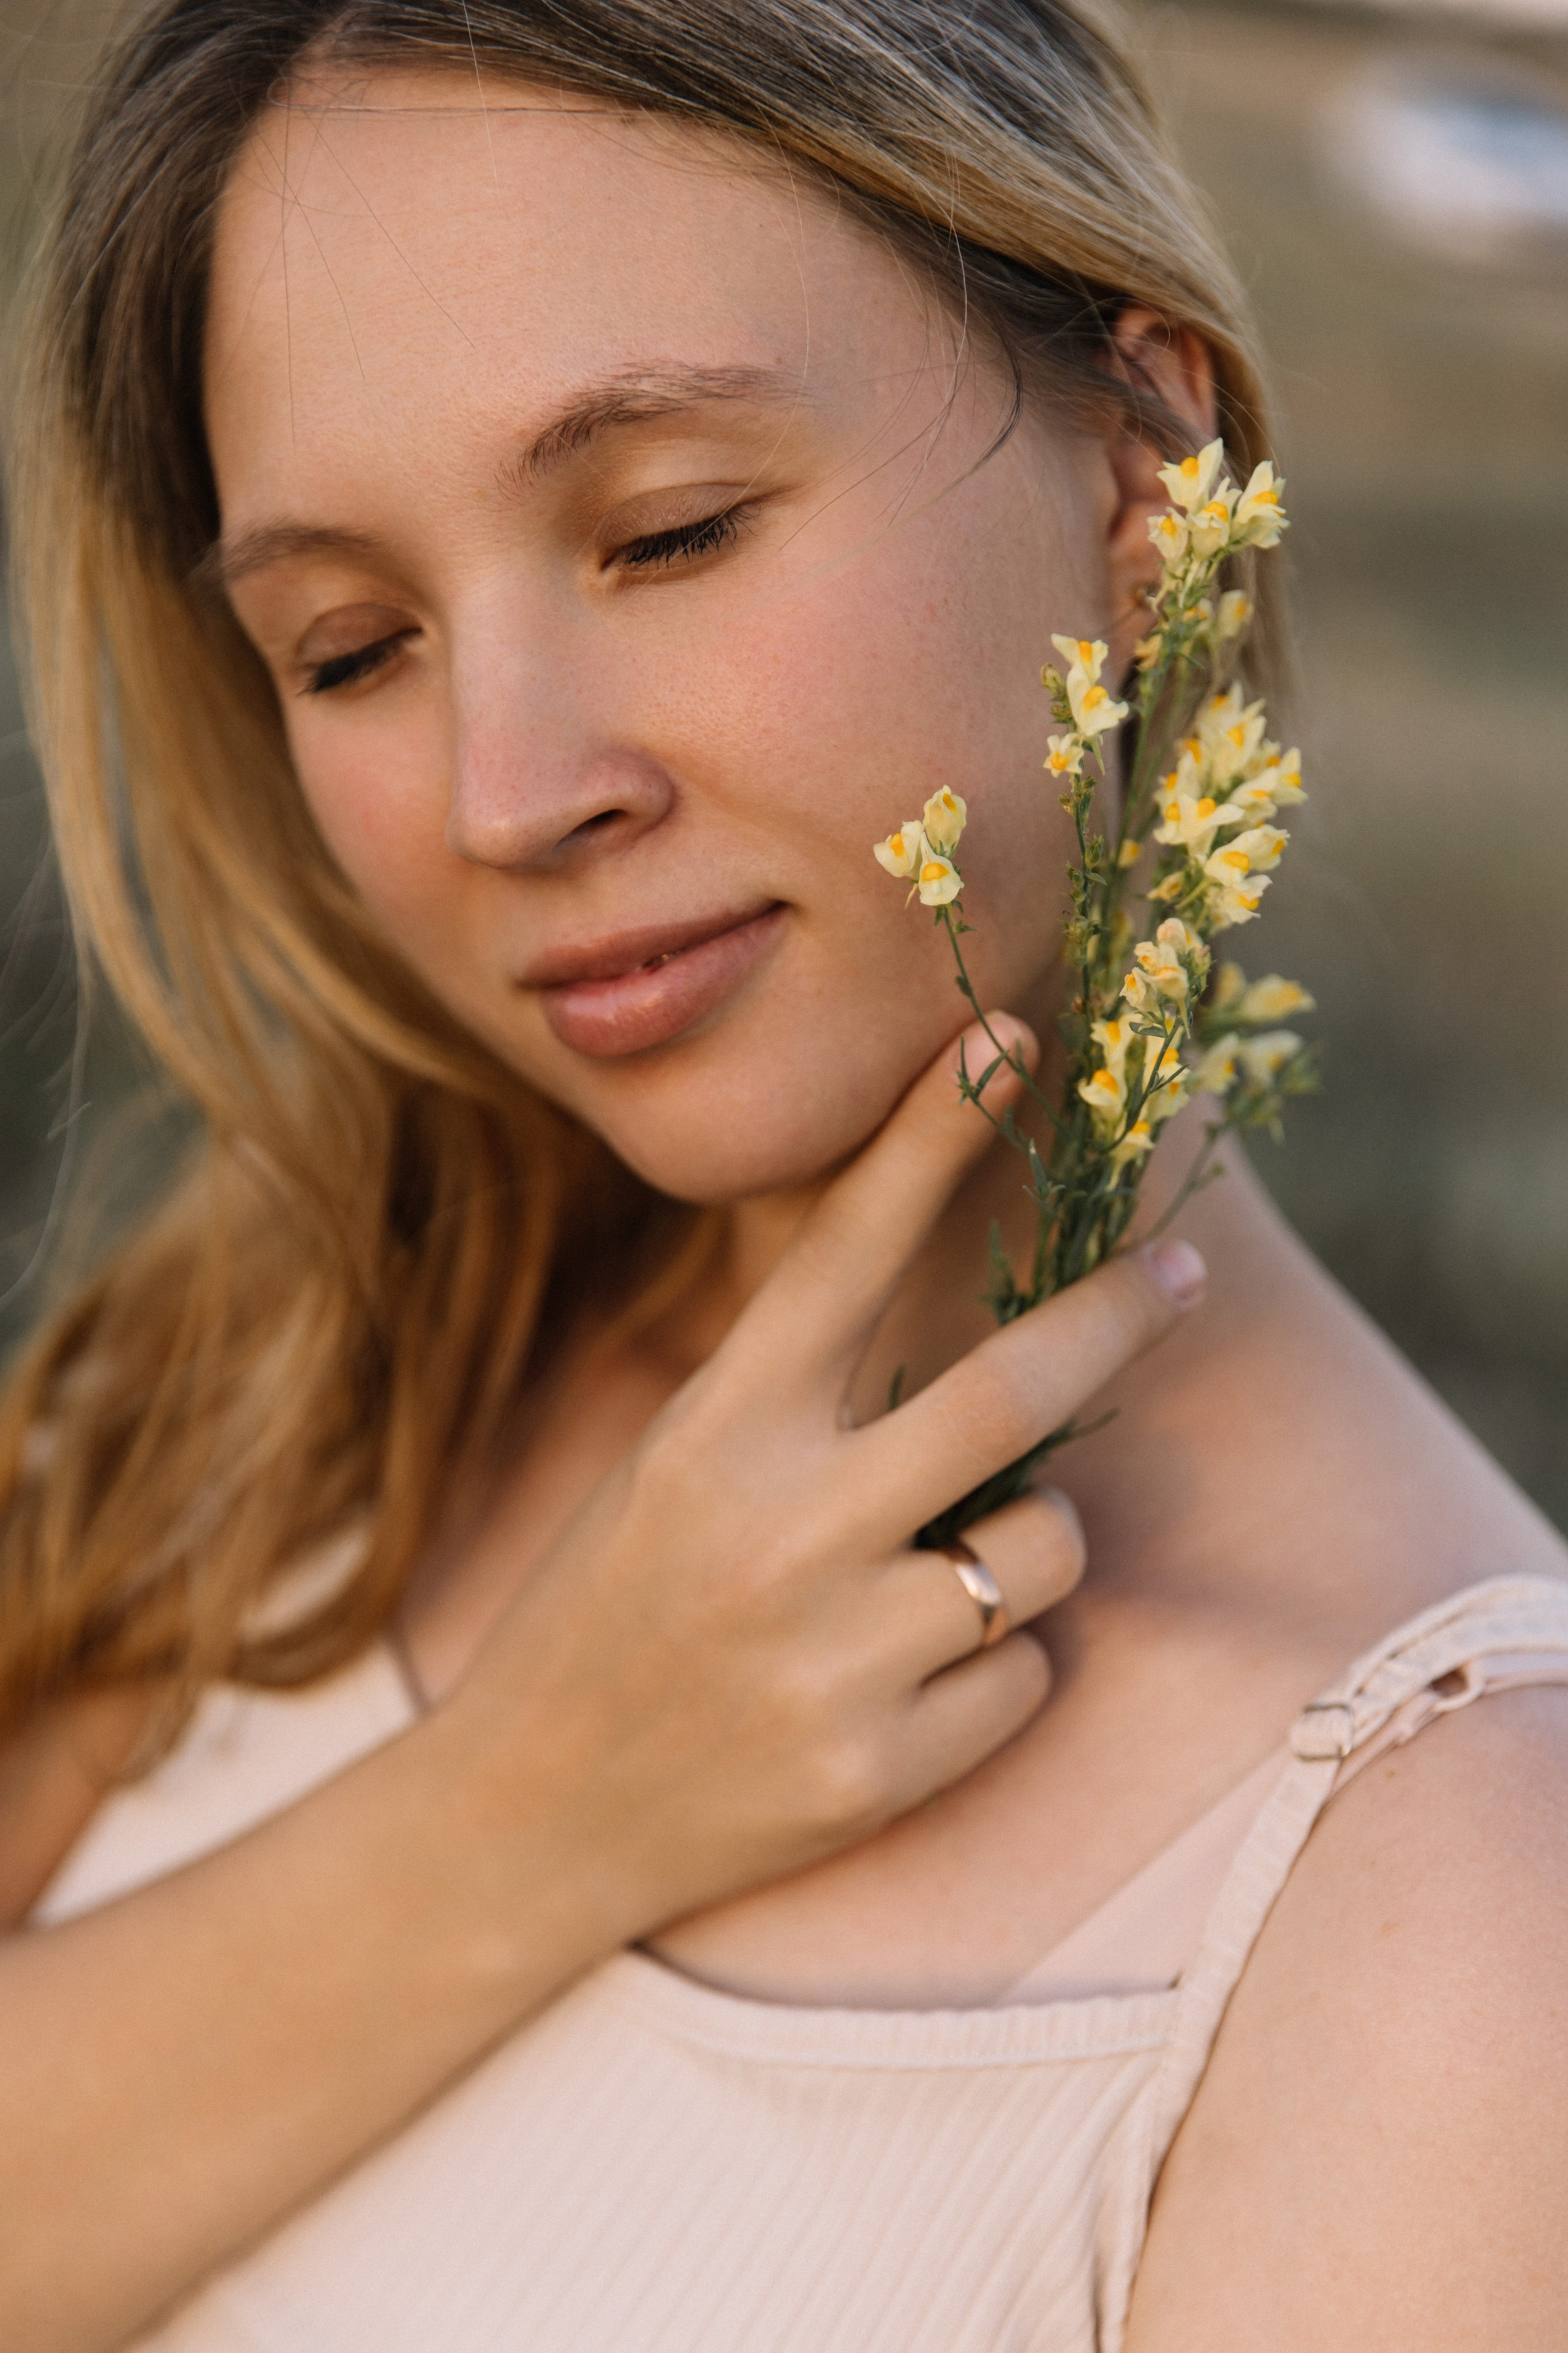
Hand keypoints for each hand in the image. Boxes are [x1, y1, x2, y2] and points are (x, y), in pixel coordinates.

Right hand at [446, 1016, 1205, 1942]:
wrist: (520, 1817)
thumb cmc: (610, 1611)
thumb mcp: (673, 1466)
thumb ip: (799, 1403)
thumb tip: (974, 1335)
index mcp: (715, 1431)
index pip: (840, 1248)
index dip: (928, 1135)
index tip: (1007, 1037)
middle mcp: (780, 1529)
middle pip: (1008, 1391)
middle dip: (1117, 1314)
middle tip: (1184, 1272)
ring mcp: (834, 1656)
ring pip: (1044, 1545)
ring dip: (1027, 1543)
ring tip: (936, 1580)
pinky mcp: (879, 1771)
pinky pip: (1024, 1674)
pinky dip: (991, 1671)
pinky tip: (896, 1691)